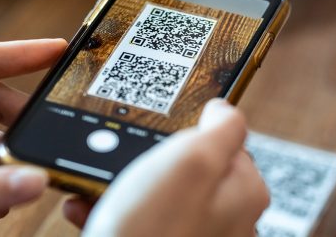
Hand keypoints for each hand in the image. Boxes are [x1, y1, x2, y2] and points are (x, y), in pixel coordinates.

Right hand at [64, 99, 268, 236]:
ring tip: (95, 186)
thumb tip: (225, 110)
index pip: (225, 141)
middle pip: (187, 168)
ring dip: (124, 185)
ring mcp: (196, 235)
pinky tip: (91, 209)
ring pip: (159, 194)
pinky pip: (142, 218)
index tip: (163, 136)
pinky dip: (115, 210)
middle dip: (149, 160)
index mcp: (244, 191)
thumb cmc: (155, 231)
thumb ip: (221, 128)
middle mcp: (228, 218)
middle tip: (122, 159)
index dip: (190, 133)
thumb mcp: (192, 160)